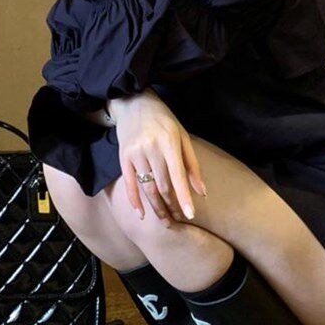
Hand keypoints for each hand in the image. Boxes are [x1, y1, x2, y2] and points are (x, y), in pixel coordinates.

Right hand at [109, 91, 206, 224]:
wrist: (133, 102)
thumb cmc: (164, 120)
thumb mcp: (182, 136)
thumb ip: (192, 164)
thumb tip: (202, 192)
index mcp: (169, 141)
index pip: (178, 175)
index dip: (184, 197)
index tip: (190, 215)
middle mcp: (151, 147)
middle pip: (162, 185)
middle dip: (171, 206)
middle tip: (179, 221)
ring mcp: (135, 152)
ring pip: (147, 186)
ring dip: (156, 207)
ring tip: (165, 221)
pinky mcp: (123, 156)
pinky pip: (129, 182)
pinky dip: (135, 200)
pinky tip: (141, 214)